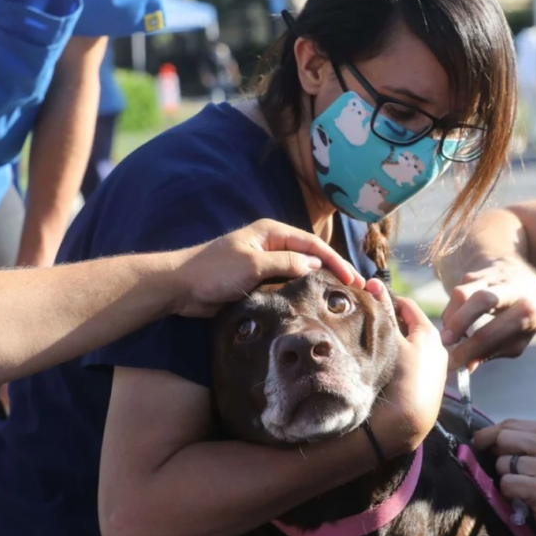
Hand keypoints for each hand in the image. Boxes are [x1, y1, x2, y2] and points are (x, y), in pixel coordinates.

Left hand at [170, 219, 364, 316]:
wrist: (180, 287)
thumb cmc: (213, 271)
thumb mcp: (253, 265)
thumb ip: (286, 263)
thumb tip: (315, 264)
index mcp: (271, 232)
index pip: (313, 243)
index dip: (335, 260)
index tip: (352, 279)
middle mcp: (271, 244)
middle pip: (310, 255)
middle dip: (333, 270)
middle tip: (355, 288)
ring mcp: (264, 262)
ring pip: (300, 270)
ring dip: (318, 281)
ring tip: (340, 297)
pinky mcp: (257, 280)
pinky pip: (286, 284)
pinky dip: (301, 291)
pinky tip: (312, 303)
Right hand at [365, 279, 447, 456]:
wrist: (407, 422)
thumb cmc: (400, 376)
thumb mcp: (389, 340)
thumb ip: (382, 311)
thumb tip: (374, 283)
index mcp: (430, 333)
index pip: (407, 305)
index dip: (386, 299)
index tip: (368, 299)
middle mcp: (438, 347)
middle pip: (409, 325)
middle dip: (389, 320)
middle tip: (367, 321)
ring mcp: (435, 367)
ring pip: (410, 344)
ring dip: (394, 340)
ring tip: (373, 342)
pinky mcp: (430, 385)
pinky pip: (412, 362)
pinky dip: (400, 358)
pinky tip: (385, 363)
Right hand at [440, 257, 535, 370]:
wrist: (526, 281)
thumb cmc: (521, 319)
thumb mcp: (517, 339)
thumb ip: (492, 351)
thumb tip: (467, 366)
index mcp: (527, 311)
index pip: (492, 332)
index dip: (469, 350)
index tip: (453, 364)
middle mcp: (512, 289)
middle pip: (481, 300)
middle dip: (459, 323)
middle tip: (444, 342)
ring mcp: (492, 278)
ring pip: (463, 292)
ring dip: (451, 316)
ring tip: (447, 336)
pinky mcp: (476, 273)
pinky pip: (458, 292)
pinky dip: (452, 310)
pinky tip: (453, 324)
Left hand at [474, 420, 535, 535]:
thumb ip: (527, 442)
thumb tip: (485, 438)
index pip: (511, 423)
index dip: (490, 434)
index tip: (481, 444)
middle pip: (504, 438)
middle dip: (497, 455)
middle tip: (507, 471)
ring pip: (503, 463)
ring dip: (505, 478)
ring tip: (523, 487)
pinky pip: (507, 484)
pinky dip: (509, 493)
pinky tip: (524, 498)